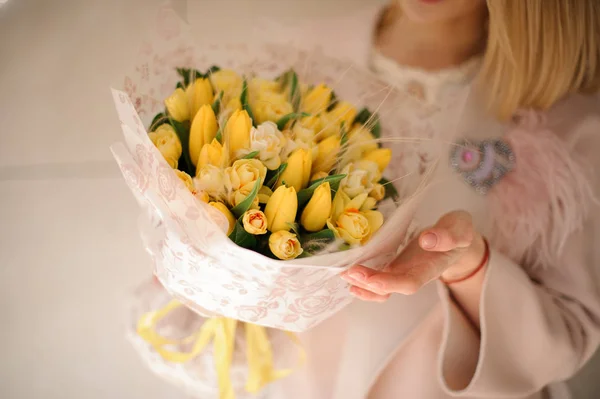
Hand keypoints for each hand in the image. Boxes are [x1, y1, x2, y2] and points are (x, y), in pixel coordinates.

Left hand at [340, 210, 485, 301]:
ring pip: (381, 288)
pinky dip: (362, 278)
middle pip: (390, 289)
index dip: (388, 283)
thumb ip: (449, 236)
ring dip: (362, 284)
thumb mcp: (460, 229)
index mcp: (430, 268)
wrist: (456, 238)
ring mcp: (402, 271)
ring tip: (343, 274)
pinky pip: (377, 277)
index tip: (370, 279)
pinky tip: (348, 272)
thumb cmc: (458, 233)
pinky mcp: (394, 264)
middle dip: (368, 284)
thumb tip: (427, 240)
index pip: (408, 283)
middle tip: (348, 272)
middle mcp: (413, 274)